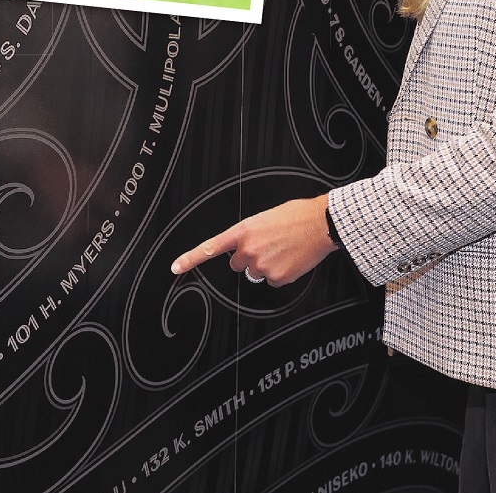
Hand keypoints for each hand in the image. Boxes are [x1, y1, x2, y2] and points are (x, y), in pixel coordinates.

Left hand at [170, 196, 333, 286]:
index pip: (210, 247)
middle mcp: (248, 249)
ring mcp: (262, 265)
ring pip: (256, 273)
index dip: (190, 259)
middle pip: (237, 264)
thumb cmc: (296, 215)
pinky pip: (273, 280)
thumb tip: (246, 248)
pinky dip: (281, 273)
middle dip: (248, 258)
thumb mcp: (265, 218)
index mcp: (243, 230)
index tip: (175, 268)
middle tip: (267, 246)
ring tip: (282, 250)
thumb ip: (249, 234)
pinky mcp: (277, 278)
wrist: (320, 223)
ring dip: (266, 265)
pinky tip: (291, 259)